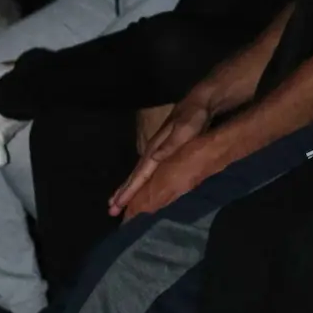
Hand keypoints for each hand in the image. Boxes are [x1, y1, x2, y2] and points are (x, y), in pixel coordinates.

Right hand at [109, 93, 213, 215]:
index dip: (130, 189)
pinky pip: (147, 170)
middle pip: (135, 175)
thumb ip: (170, 144)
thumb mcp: (186, 128)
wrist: (200, 102)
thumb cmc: (194, 116)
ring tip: (117, 202)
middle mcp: (153, 150)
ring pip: (139, 173)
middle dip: (123, 192)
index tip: (118, 203)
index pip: (140, 173)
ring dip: (128, 187)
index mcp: (156, 148)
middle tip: (111, 210)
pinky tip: (137, 186)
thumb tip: (153, 158)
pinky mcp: (163, 150)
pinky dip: (140, 180)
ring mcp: (157, 150)